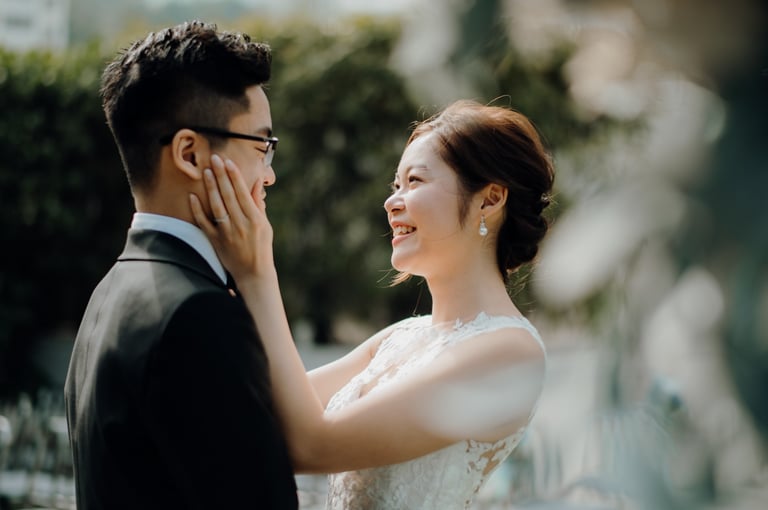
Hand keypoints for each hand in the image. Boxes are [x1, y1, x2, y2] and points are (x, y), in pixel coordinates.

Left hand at [189, 154, 275, 282]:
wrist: (253, 273)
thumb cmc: (261, 247)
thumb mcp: (265, 226)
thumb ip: (258, 205)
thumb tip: (256, 183)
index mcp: (255, 219)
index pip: (243, 193)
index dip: (235, 176)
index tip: (228, 162)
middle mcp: (241, 224)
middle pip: (229, 195)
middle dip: (221, 175)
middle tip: (214, 158)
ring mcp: (227, 233)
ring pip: (217, 206)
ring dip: (211, 187)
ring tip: (206, 172)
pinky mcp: (216, 241)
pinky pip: (204, 223)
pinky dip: (198, 210)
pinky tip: (192, 196)